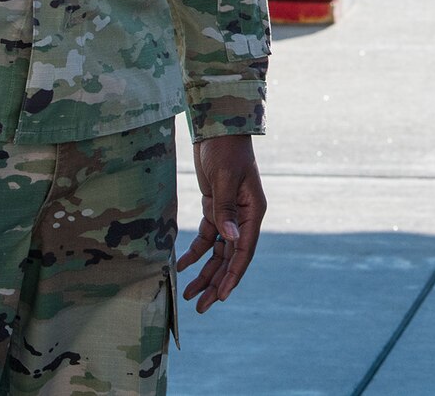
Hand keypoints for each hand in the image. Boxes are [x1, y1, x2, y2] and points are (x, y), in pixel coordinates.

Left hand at [177, 135, 265, 312]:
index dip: (233, 276)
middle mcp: (244, 217)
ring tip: (188, 293)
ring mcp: (230, 214)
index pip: (244, 251)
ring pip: (218, 252)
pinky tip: (182, 265)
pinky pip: (207, 238)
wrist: (217, 127)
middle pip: (231, 257)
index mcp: (252, 212)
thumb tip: (231, 241)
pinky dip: (195, 252)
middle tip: (200, 307)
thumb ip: (225, 211)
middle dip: (215, 282)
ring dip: (204, 272)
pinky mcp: (215, 209)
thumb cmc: (225, 150)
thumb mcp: (225, 179)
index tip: (220, 297)